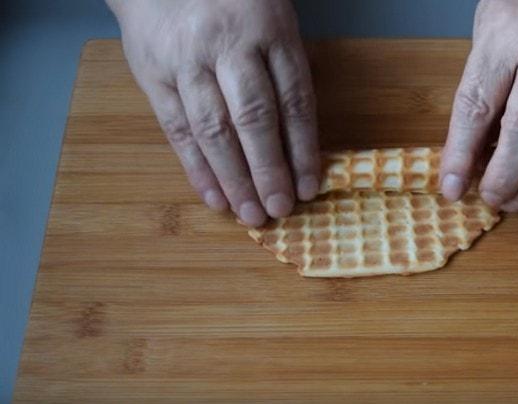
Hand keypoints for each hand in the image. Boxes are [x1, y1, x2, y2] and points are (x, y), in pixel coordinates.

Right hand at [108, 0, 319, 225]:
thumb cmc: (232, 6)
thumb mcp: (273, 23)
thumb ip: (285, 73)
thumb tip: (301, 143)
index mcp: (270, 32)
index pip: (293, 99)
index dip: (303, 149)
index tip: (309, 187)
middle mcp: (229, 46)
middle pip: (254, 117)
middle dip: (269, 170)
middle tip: (279, 209)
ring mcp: (188, 62)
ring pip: (214, 129)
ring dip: (234, 178)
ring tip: (250, 213)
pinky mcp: (154, 75)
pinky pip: (177, 129)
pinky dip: (196, 168)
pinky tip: (214, 197)